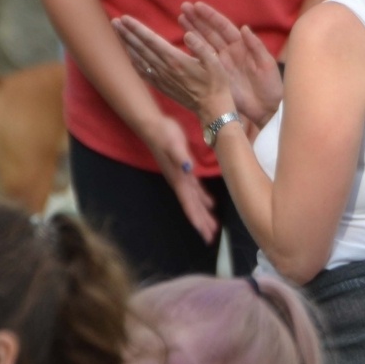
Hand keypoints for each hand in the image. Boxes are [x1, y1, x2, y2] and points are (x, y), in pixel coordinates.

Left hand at [113, 14, 232, 119]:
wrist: (212, 109)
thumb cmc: (217, 84)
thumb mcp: (215, 63)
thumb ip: (201, 47)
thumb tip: (187, 34)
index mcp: (176, 60)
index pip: (151, 40)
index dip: (137, 28)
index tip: (125, 18)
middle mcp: (165, 69)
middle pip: (141, 48)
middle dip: (127, 33)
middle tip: (115, 21)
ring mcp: (162, 79)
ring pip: (139, 59)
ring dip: (127, 45)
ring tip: (118, 33)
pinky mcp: (162, 87)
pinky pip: (143, 73)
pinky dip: (134, 62)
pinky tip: (129, 56)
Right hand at [138, 114, 218, 243]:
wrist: (152, 125)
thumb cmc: (163, 133)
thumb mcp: (173, 143)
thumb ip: (180, 156)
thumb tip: (188, 168)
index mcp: (179, 179)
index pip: (190, 205)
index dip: (197, 220)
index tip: (205, 235)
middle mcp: (179, 182)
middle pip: (193, 207)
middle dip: (202, 223)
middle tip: (211, 238)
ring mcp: (181, 177)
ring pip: (195, 201)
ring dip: (203, 214)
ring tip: (212, 227)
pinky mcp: (183, 169)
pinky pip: (195, 189)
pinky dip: (203, 198)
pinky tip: (210, 204)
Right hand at [179, 2, 282, 127]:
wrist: (266, 109)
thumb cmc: (271, 86)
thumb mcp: (266, 64)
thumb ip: (256, 46)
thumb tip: (244, 28)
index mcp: (242, 46)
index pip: (223, 26)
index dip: (210, 16)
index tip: (197, 6)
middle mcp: (229, 52)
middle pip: (210, 32)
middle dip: (197, 20)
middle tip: (183, 7)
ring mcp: (220, 63)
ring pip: (203, 43)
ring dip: (192, 31)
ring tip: (180, 18)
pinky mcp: (215, 76)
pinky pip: (202, 61)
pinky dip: (193, 51)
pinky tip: (184, 42)